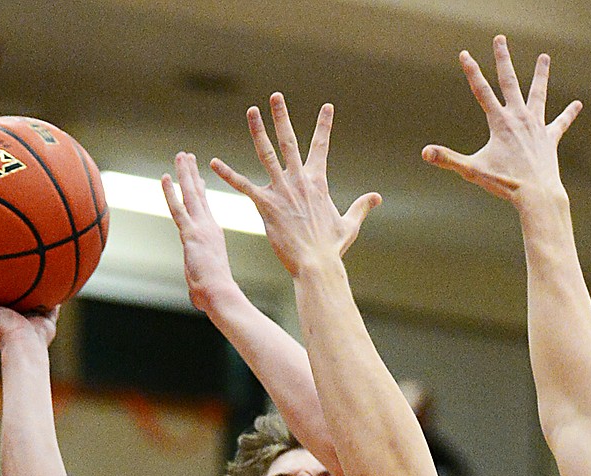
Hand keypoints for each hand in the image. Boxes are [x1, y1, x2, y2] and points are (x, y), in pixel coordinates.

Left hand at [163, 152, 237, 312]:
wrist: (221, 294)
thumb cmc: (215, 294)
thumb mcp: (205, 282)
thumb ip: (198, 283)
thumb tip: (196, 298)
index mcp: (214, 235)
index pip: (205, 208)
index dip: (201, 191)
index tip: (199, 178)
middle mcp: (209, 226)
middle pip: (198, 195)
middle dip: (192, 174)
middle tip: (187, 157)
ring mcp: (201, 228)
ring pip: (190, 194)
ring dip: (185, 173)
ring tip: (181, 155)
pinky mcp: (190, 234)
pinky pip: (178, 208)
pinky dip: (170, 192)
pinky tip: (165, 177)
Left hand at [211, 93, 379, 277]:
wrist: (316, 264)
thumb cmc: (332, 248)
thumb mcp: (349, 224)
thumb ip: (361, 207)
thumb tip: (377, 198)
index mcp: (317, 182)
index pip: (321, 147)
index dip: (324, 126)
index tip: (327, 107)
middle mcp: (298, 180)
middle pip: (289, 141)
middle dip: (282, 117)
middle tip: (275, 97)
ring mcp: (281, 190)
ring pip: (266, 154)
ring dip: (258, 131)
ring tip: (251, 111)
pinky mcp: (265, 205)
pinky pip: (244, 186)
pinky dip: (228, 174)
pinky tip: (214, 163)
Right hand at [421, 36, 581, 207]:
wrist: (537, 194)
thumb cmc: (505, 183)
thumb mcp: (472, 170)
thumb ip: (448, 159)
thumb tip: (424, 153)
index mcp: (500, 122)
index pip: (481, 91)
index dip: (471, 71)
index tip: (465, 54)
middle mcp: (519, 117)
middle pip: (510, 81)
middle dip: (503, 58)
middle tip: (500, 39)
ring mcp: (537, 126)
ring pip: (538, 93)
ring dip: (541, 75)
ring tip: (544, 57)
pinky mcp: (550, 138)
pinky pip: (561, 123)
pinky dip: (569, 114)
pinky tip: (578, 104)